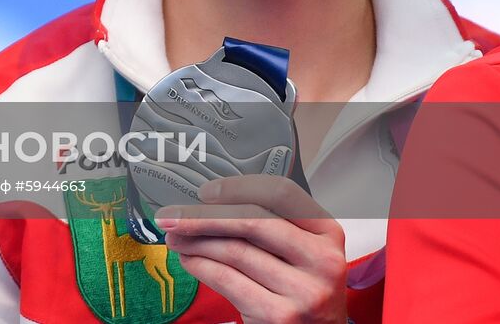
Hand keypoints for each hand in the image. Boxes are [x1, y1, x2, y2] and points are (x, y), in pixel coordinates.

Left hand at [157, 175, 346, 323]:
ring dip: (194, 241)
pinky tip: (188, 260)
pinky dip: (199, 265)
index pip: (280, 193)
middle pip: (251, 221)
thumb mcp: (302, 251)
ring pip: (234, 251)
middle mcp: (322, 261)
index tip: (205, 192)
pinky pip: (226, 280)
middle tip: (172, 214)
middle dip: (201, 216)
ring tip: (175, 238)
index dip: (237, 188)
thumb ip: (270, 225)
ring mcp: (303, 291)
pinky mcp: (279, 316)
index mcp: (328, 233)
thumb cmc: (302, 288)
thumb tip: (208, 204)